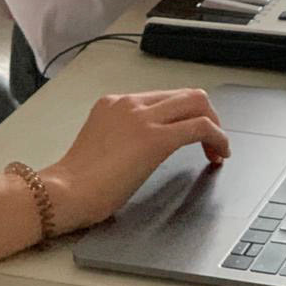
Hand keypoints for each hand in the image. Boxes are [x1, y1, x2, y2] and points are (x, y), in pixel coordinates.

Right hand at [41, 89, 230, 230]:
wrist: (65, 191)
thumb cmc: (77, 182)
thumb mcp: (102, 145)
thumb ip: (124, 137)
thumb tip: (145, 150)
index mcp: (114, 103)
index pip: (164, 97)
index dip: (185, 115)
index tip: (192, 135)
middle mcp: (129, 103)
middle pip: (185, 94)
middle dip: (207, 114)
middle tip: (212, 141)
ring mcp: (142, 117)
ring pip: (197, 103)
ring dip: (215, 125)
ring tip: (218, 150)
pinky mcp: (155, 139)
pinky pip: (200, 127)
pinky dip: (218, 138)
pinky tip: (220, 154)